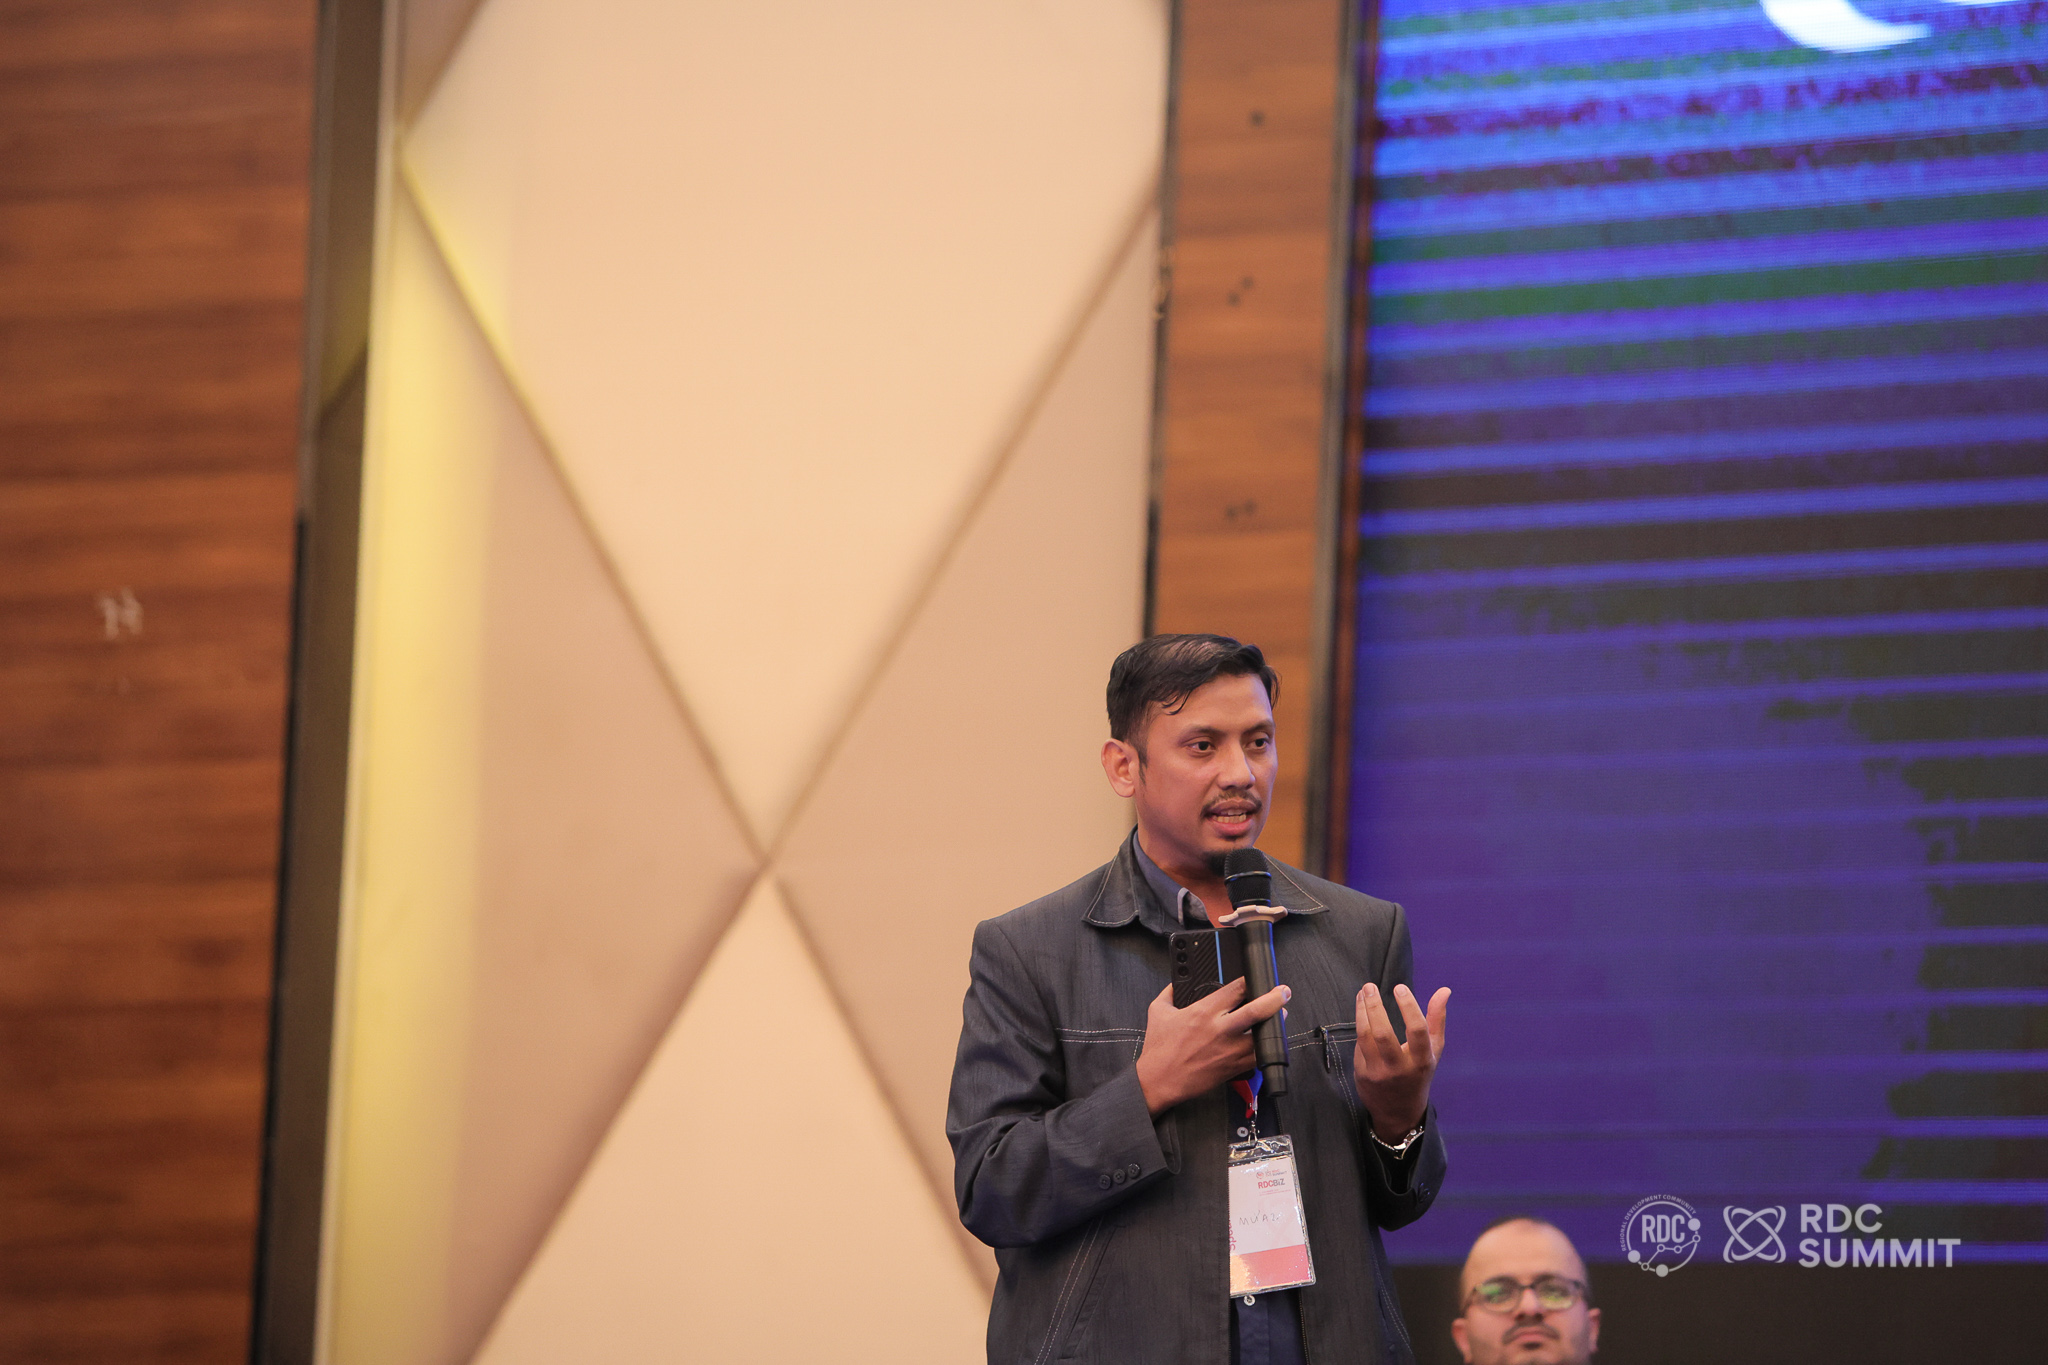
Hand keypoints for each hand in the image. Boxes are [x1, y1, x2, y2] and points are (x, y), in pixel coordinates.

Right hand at [1135, 979, 1290, 1115]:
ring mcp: (1230, 1050)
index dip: (1249, 980)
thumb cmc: (1159, 1050)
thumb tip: (1175, 983)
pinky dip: (1266, 1048)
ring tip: (1280, 1016)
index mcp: (1204, 1012)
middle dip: (1275, 998)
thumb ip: (1170, 992)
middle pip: (1257, 1010)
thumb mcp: (1158, 1011)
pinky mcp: (1234, 1067)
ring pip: (1263, 1035)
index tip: (1254, 978)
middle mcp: (1220, 1029)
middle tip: (1283, 992)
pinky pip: (1258, 1057)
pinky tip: (1267, 1041)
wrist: (1159, 1081)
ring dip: (1275, 1024)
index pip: (1235, 989)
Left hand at [1353, 982, 1447, 1142]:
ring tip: (1362, 993)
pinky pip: (1359, 1044)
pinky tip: (1361, 1012)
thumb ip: (1437, 1019)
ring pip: (1365, 1037)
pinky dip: (1360, 1025)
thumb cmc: (1419, 1073)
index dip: (1408, 1007)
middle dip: (1374, 1006)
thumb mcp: (1433, 1050)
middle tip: (1370, 986)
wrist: (1399, 1112)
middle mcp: (1400, 1068)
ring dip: (1361, 1011)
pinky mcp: (1362, 1074)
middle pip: (1383, 1033)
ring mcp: (1379, 1072)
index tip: (1400, 987)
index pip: (1417, 1030)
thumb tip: (1444, 990)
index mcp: (1422, 1061)